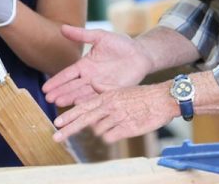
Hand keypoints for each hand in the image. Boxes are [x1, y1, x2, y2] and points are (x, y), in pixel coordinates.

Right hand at [42, 25, 152, 106]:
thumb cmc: (121, 44)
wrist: (141, 53)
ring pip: (83, 94)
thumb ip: (82, 34)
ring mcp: (101, 86)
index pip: (68, 74)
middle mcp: (91, 78)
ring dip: (71, 99)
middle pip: (72, 87)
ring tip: (59, 103)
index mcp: (85, 65)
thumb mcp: (100, 36)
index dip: (57, 81)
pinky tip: (80, 105)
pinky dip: (90, 101)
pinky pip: (99, 97)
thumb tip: (62, 27)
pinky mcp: (113, 92)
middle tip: (48, 99)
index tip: (45, 88)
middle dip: (60, 92)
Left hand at [52, 83, 176, 143]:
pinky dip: (110, 136)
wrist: (161, 100)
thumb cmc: (141, 95)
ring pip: (98, 130)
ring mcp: (117, 117)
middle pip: (84, 120)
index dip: (69, 116)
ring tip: (115, 123)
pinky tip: (119, 129)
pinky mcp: (126, 128)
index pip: (83, 107)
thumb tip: (92, 81)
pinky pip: (109, 137)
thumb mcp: (121, 88)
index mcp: (106, 96)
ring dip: (102, 130)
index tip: (57, 123)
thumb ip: (104, 88)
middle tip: (56, 138)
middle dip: (68, 130)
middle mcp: (109, 106)